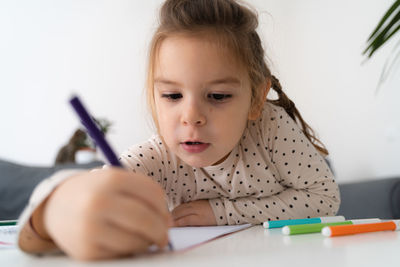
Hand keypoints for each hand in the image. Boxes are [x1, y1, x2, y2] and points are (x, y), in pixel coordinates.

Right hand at [34, 168, 170, 260]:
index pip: (153, 194)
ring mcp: (90, 228)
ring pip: (137, 241)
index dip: (164, 208)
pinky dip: (129, 250)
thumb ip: (144, 194)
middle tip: (164, 235)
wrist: (55, 206)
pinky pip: (122, 254)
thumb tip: (168, 223)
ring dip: (147, 242)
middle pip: (146, 220)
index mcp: (111, 179)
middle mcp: (99, 202)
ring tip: (143, 237)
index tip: (166, 216)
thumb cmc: (95, 192)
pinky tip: (123, 241)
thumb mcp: (116, 180)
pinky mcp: (86, 251)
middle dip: (161, 230)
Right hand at [171, 200, 216, 226]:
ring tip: (170, 218)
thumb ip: (193, 226)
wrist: (224, 208)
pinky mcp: (195, 200)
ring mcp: (195, 203)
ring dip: (174, 213)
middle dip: (172, 218)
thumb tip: (183, 227)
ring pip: (180, 208)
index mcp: (199, 218)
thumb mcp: (205, 226)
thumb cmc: (216, 219)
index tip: (171, 228)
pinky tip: (177, 212)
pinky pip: (184, 204)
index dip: (175, 224)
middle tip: (168, 223)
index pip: (183, 221)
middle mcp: (195, 209)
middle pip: (179, 213)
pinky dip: (178, 208)